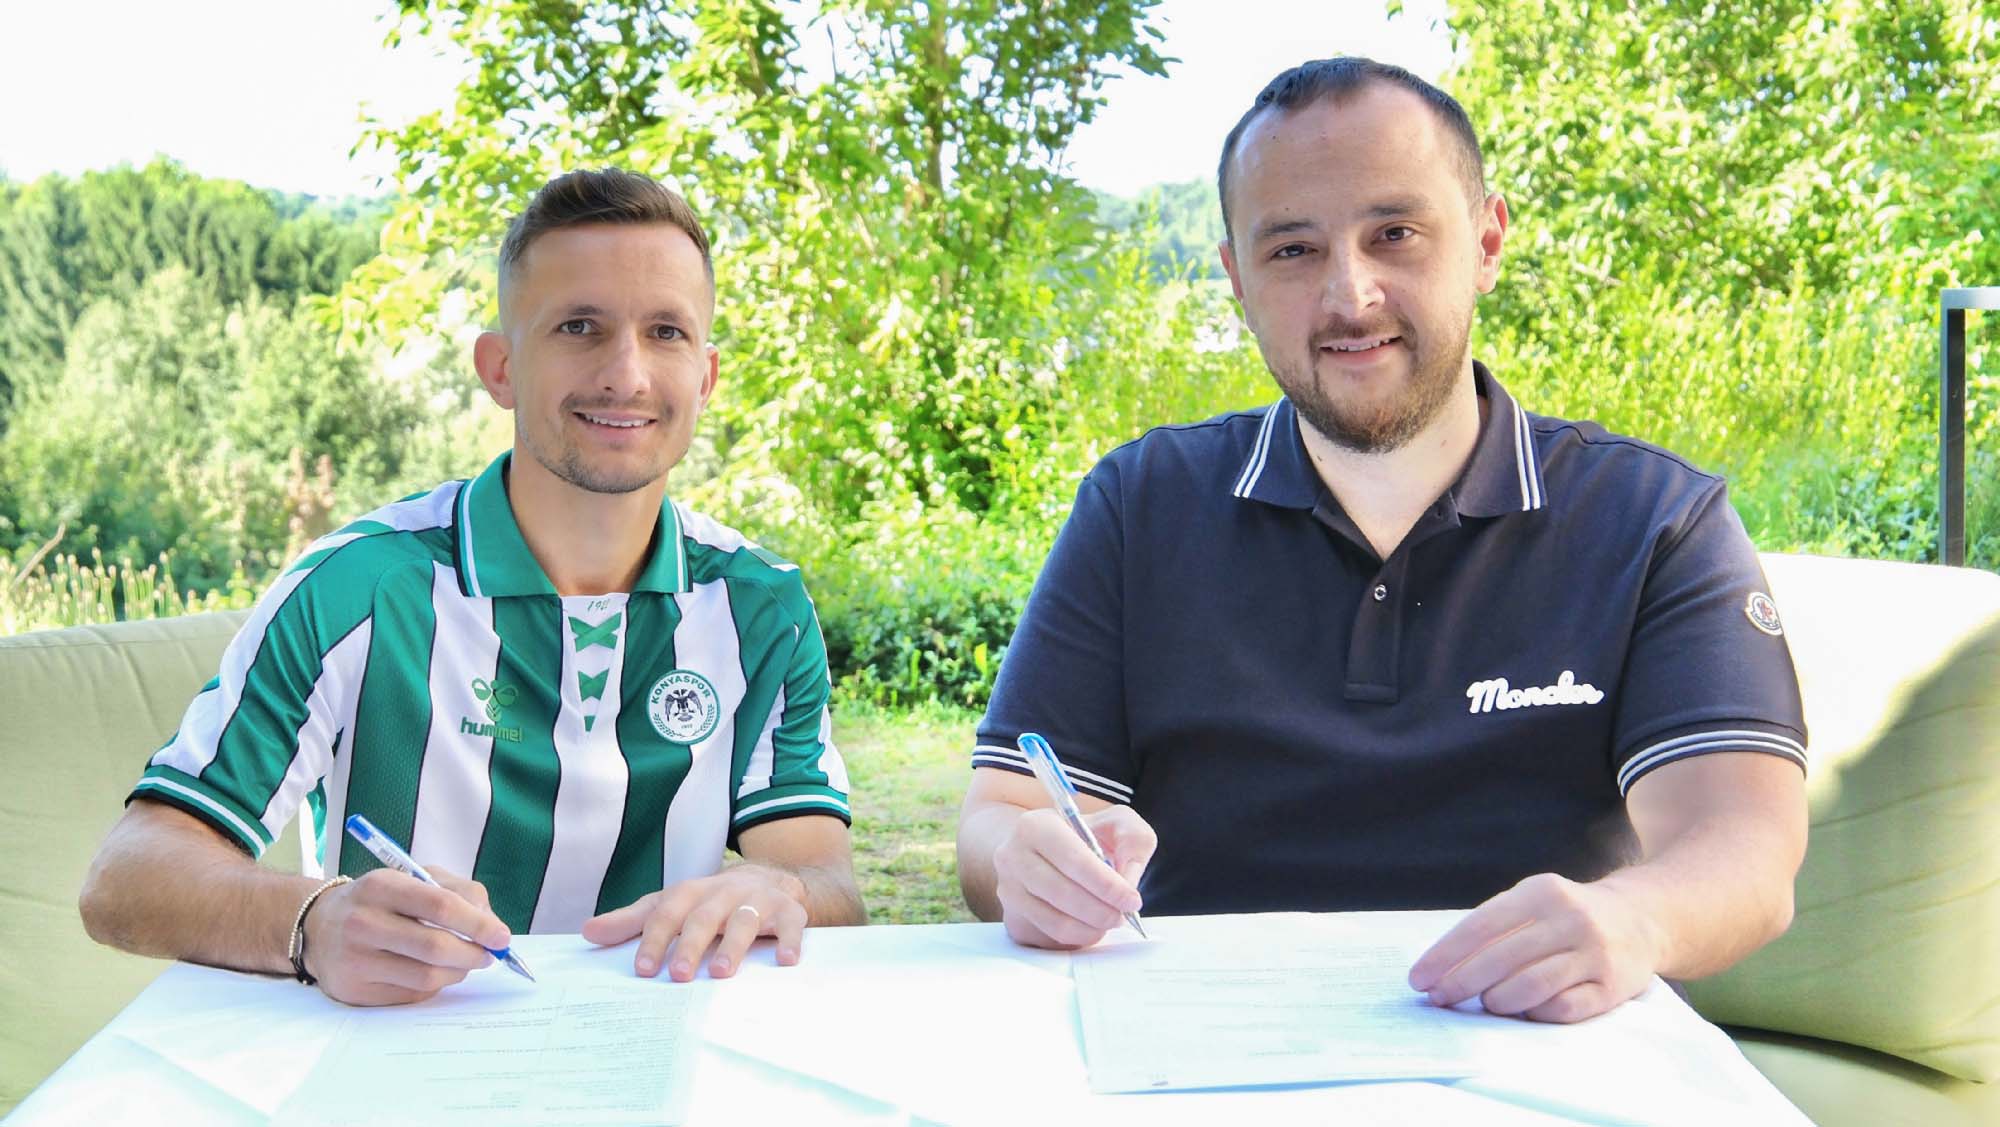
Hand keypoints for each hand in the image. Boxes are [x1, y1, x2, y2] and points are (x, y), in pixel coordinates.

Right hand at [302, 867, 510, 1005]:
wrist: (320, 927)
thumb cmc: (381, 900)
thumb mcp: (415, 879)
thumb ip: (459, 892)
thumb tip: (493, 926)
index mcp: (380, 885)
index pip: (440, 905)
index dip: (478, 924)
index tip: (502, 936)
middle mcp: (362, 922)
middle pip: (435, 947)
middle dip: (474, 954)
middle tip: (490, 955)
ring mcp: (355, 960)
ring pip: (427, 977)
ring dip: (458, 972)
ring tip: (464, 962)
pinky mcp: (354, 991)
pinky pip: (412, 995)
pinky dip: (435, 986)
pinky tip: (434, 972)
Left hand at [582, 865, 808, 981]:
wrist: (770, 878)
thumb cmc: (710, 901)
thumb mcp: (672, 906)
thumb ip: (633, 921)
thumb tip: (588, 932)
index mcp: (691, 892)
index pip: (667, 913)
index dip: (654, 939)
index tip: (642, 969)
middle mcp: (723, 892)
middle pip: (704, 916)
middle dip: (690, 945)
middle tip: (678, 976)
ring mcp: (758, 899)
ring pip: (744, 919)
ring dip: (733, 945)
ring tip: (721, 973)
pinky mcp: (790, 910)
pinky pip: (793, 923)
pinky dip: (790, 940)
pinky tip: (786, 961)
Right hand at [993, 805, 1153, 948]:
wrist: (1049, 852)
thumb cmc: (1087, 836)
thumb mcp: (1118, 824)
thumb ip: (1133, 842)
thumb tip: (1128, 881)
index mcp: (1036, 826)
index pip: (1073, 860)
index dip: (1106, 885)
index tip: (1131, 900)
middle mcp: (1012, 857)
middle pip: (1062, 894)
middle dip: (1102, 910)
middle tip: (1124, 914)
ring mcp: (1008, 891)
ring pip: (1056, 922)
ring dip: (1092, 928)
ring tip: (1110, 919)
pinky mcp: (1014, 920)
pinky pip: (1051, 939)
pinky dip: (1079, 938)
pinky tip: (1092, 925)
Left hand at [1407, 872, 1667, 1022]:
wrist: (1641, 919)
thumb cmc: (1565, 916)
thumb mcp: (1532, 903)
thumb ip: (1494, 928)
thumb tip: (1441, 967)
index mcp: (1541, 891)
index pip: (1481, 925)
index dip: (1446, 955)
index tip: (1419, 979)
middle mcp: (1571, 918)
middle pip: (1502, 958)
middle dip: (1462, 982)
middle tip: (1438, 999)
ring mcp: (1595, 952)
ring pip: (1532, 985)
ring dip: (1497, 1000)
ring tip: (1484, 1005)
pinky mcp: (1614, 985)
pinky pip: (1565, 1007)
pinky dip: (1536, 1013)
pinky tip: (1523, 1012)